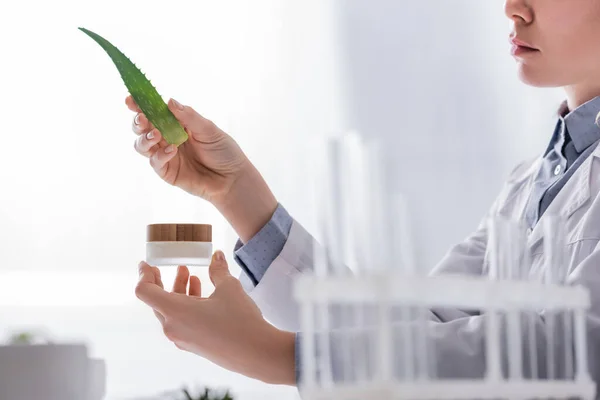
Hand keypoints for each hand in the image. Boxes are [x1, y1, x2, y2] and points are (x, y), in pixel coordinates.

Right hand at [126, 96, 277, 242]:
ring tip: (156, 135)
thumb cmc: (224, 152)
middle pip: (143, 128)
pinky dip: (160, 155)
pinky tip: (172, 150)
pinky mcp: (167, 172)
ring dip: (145, 138)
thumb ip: (189, 117)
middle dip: (138, 121)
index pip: (155, 112)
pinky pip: (155, 162)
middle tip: (142, 118)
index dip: (140, 105)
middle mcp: (168, 138)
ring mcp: (166, 156)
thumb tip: (169, 101)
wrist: (232, 179)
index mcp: (177, 124)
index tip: (131, 99)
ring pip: (142, 145)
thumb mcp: (209, 130)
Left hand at [135, 251, 295, 384]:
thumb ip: (218, 270)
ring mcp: (183, 339)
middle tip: (174, 268)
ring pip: (172, 312)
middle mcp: (173, 327)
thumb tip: (216, 256)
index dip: (143, 275)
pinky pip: (182, 323)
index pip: (145, 291)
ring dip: (179, 292)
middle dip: (165, 281)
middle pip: (157, 301)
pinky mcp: (194, 346)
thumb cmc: (240, 320)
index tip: (147, 263)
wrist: (256, 353)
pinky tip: (203, 297)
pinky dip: (187, 306)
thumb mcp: (229, 288)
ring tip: (193, 277)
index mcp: (175, 311)